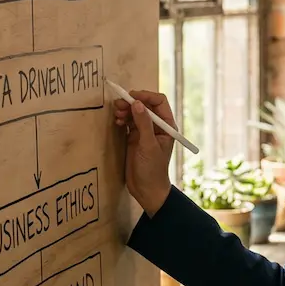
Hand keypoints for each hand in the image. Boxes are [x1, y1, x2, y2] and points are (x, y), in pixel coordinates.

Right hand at [113, 89, 174, 216]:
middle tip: (118, 105)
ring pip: (135, 113)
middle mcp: (157, 126)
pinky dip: (122, 119)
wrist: (146, 189)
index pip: (158, 102)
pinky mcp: (134, 138)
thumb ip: (143, 124)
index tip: (131, 96)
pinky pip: (128, 122)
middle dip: (132, 102)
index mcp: (167, 126)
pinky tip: (117, 122)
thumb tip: (137, 104)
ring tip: (117, 115)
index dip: (146, 96)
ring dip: (125, 110)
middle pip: (145, 105)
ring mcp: (145, 131)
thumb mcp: (148, 146)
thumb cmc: (152, 169)